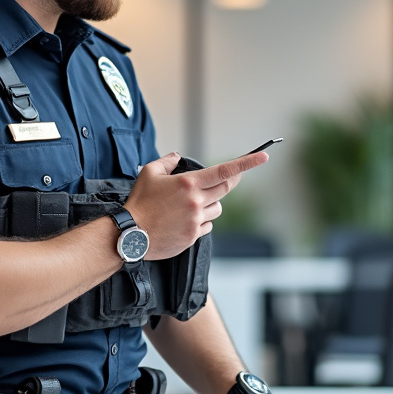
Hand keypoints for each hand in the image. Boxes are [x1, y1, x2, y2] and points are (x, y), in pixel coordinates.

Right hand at [125, 151, 267, 259]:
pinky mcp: (193, 236)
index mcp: (188, 183)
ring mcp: (196, 220)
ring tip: (191, 205)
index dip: (247, 163)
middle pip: (226, 189)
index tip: (262, 157)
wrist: (130, 234)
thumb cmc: (139, 202)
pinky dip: (202, 221)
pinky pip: (208, 225)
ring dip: (211, 204)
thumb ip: (167, 161)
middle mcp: (196, 202)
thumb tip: (178, 157)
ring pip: (217, 208)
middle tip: (229, 177)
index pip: (225, 170)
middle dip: (230, 181)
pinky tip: (185, 220)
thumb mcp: (149, 172)